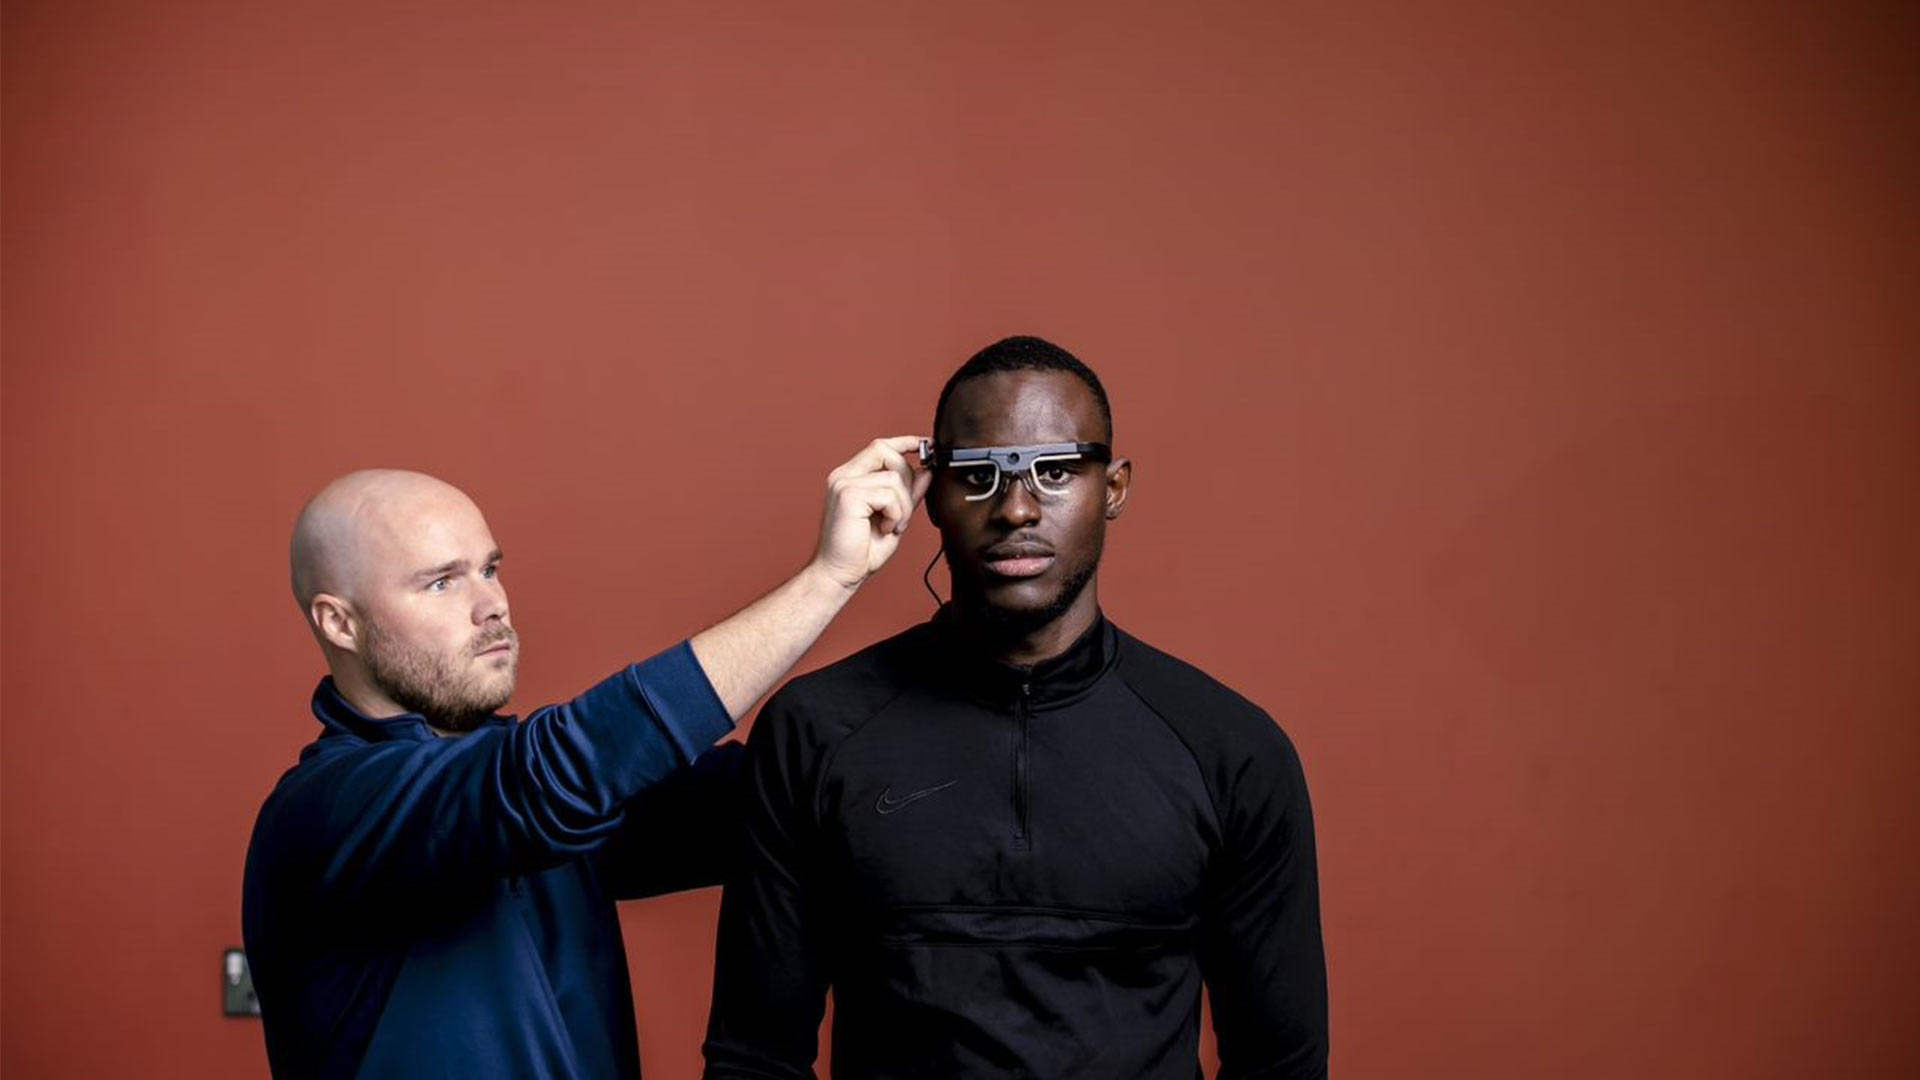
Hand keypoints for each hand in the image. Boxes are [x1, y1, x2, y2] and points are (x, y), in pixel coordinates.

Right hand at [810, 436, 932, 590]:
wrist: (841, 574)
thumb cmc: (863, 550)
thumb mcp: (895, 516)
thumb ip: (908, 492)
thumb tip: (926, 470)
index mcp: (852, 477)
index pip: (880, 447)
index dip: (905, 442)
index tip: (927, 445)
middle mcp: (844, 476)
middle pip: (886, 452)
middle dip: (906, 481)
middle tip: (902, 513)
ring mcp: (844, 483)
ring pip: (893, 477)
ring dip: (903, 506)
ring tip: (892, 526)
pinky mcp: (848, 496)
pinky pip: (888, 494)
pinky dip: (896, 514)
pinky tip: (885, 529)